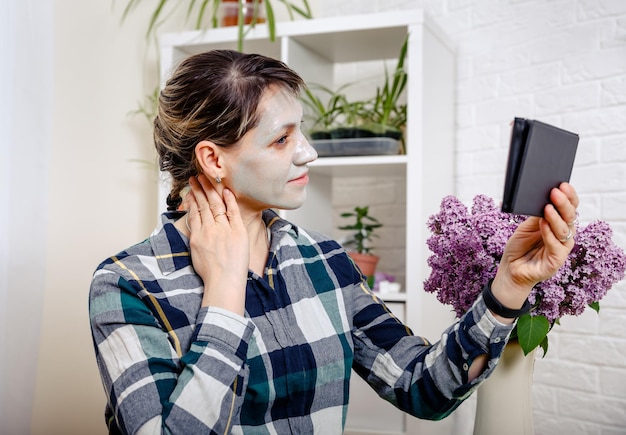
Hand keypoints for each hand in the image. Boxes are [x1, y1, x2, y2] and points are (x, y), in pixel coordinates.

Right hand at [185, 175, 248, 314]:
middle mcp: (209, 230)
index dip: (192, 199)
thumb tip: (197, 231)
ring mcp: (223, 229)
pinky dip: (229, 199)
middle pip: (203, 205)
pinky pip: (233, 211)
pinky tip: (226, 190)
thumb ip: (196, 240)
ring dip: (210, 190)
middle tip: (196, 178)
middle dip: (199, 189)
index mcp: (198, 236)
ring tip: (207, 179)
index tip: (191, 190)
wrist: (223, 283)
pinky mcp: (237, 231)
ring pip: (215, 205)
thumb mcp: (196, 256)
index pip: (194, 212)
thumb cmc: (212, 275)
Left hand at [492, 182, 578, 314]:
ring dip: (557, 218)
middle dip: (564, 204)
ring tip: (548, 207)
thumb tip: (545, 198)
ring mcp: (561, 249)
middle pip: (570, 218)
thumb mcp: (526, 227)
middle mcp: (563, 236)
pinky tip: (543, 224)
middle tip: (556, 191)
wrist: (510, 270)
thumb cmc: (519, 248)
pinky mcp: (556, 261)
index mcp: (558, 225)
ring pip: (565, 231)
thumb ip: (537, 216)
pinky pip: (556, 246)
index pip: (569, 209)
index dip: (569, 197)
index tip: (563, 184)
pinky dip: (549, 234)